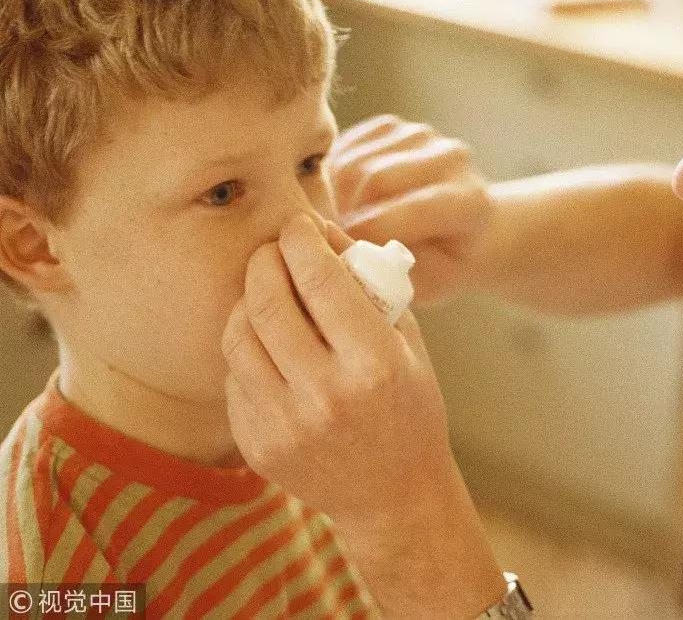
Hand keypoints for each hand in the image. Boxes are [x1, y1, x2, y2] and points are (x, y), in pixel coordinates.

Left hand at [221, 214, 503, 615]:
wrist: (394, 496)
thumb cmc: (409, 409)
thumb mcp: (408, 344)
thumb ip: (369, 288)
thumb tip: (321, 234)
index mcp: (373, 364)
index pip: (319, 279)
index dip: (301, 239)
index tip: (297, 225)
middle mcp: (326, 395)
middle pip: (268, 302)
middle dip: (265, 261)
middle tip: (272, 251)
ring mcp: (286, 425)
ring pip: (238, 336)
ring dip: (247, 302)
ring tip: (266, 295)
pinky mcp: (258, 445)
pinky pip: (235, 377)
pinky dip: (248, 351)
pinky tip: (270, 348)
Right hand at [327, 115, 492, 303]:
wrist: (459, 231)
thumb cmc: (441, 265)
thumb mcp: (427, 284)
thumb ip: (394, 270)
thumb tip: (349, 250)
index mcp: (470, 201)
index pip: (415, 208)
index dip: (372, 232)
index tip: (346, 252)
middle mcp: (451, 157)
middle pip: (376, 178)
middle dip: (348, 215)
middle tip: (340, 241)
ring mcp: (421, 136)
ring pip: (352, 163)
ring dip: (338, 199)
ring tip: (348, 224)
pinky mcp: (392, 127)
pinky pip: (344, 149)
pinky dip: (334, 179)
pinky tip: (348, 201)